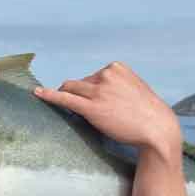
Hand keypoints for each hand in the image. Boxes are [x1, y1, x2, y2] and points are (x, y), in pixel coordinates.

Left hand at [34, 61, 180, 157]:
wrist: (157, 128)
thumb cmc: (146, 113)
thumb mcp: (133, 89)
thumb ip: (115, 85)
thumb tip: (97, 90)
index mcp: (116, 67)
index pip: (92, 76)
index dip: (92, 90)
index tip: (99, 102)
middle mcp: (105, 75)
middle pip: (80, 82)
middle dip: (79, 94)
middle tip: (87, 109)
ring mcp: (98, 91)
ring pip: (70, 89)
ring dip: (68, 97)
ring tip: (76, 111)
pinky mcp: (91, 107)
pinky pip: (64, 98)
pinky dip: (49, 95)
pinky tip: (37, 94)